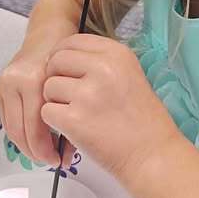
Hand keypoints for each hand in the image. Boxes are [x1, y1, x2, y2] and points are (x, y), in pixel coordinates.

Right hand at [0, 47, 75, 166]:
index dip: (45, 150)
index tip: (58, 161)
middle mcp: (14, 82)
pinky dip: (19, 131)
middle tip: (50, 161)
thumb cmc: (66, 59)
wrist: (48, 35)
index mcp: (33, 80)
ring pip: (10, 128)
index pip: (34, 128)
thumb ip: (68, 118)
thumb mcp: (73, 86)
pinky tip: (34, 136)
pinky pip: (7, 119)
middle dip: (34, 152)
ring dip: (25, 145)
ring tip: (43, 151)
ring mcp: (3, 84)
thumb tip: (66, 155)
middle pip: (19, 131)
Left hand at [42, 33, 180, 183]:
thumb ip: (100, 64)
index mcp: (117, 54)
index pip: (73, 41)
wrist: (152, 156)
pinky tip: (73, 129)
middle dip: (55, 77)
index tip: (65, 71)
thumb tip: (63, 59)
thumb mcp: (129, 76)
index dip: (62, 56)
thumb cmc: (143, 121)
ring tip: (76, 115)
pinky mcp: (74, 119)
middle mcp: (102, 68)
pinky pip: (46, 112)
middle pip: (56, 60)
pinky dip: (55, 122)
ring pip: (48, 87)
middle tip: (67, 96)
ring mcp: (87, 93)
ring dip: (55, 102)